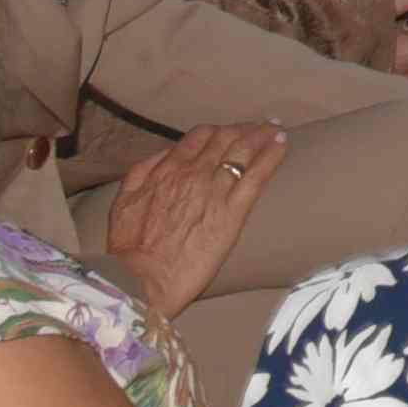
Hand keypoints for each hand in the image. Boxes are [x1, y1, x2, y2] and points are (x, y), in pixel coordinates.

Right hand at [107, 124, 288, 314]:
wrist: (141, 278)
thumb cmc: (129, 248)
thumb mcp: (124, 201)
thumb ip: (143, 172)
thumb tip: (165, 155)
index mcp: (168, 169)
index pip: (200, 137)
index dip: (218, 131)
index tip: (228, 131)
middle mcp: (194, 173)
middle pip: (226, 139)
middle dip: (244, 130)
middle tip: (258, 128)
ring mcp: (216, 190)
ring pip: (243, 151)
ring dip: (262, 135)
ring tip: (275, 128)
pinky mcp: (233, 212)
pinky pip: (257, 175)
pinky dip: (272, 155)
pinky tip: (282, 143)